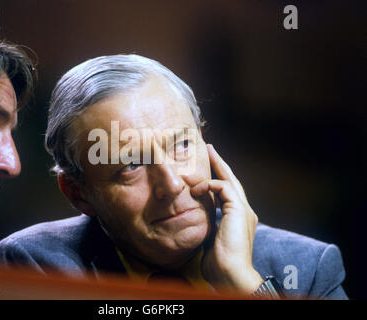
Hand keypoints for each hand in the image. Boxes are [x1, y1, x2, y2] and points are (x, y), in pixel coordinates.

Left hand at [188, 144, 262, 294]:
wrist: (231, 274)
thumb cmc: (219, 263)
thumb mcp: (211, 238)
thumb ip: (208, 225)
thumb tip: (196, 219)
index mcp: (238, 217)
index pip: (228, 191)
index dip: (217, 177)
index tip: (206, 166)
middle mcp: (244, 210)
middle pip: (232, 179)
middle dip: (219, 163)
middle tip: (208, 148)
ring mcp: (243, 209)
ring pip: (228, 179)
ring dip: (211, 170)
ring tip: (195, 164)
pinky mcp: (239, 209)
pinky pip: (223, 187)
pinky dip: (209, 185)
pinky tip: (196, 190)